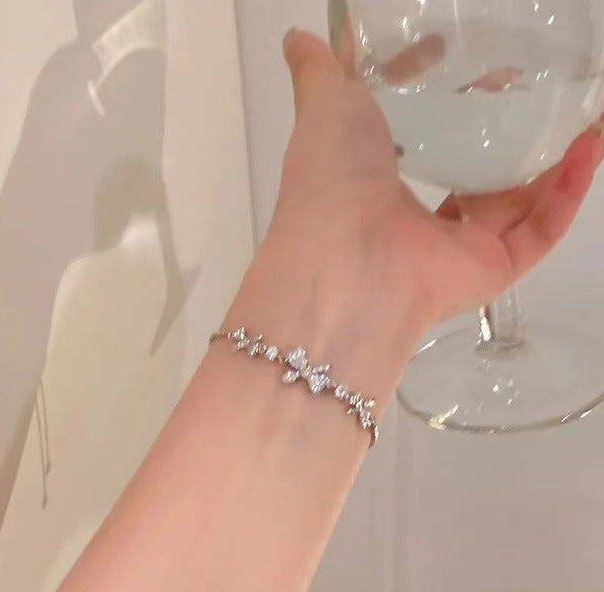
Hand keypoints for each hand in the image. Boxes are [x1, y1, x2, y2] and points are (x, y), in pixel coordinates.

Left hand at [269, 30, 603, 325]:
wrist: (348, 258)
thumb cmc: (334, 179)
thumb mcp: (325, 109)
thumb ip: (321, 73)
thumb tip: (298, 40)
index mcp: (377, 184)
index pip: (416, 139)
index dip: (433, 97)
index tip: (449, 57)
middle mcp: (416, 220)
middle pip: (469, 175)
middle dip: (497, 134)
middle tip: (521, 88)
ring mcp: (456, 249)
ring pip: (513, 205)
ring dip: (547, 163)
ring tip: (577, 117)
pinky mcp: (490, 270)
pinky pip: (539, 230)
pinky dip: (566, 192)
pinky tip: (587, 147)